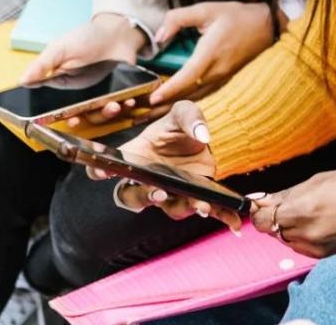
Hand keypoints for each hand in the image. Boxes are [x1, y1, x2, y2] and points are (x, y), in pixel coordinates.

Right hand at [20, 14, 147, 124]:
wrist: (117, 31)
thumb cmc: (86, 37)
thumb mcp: (60, 49)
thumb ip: (42, 65)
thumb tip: (22, 81)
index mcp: (62, 84)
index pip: (57, 108)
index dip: (61, 117)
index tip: (68, 119)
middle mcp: (79, 93)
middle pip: (81, 115)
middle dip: (86, 119)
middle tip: (88, 116)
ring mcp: (99, 94)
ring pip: (100, 113)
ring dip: (107, 113)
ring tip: (115, 105)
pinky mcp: (117, 93)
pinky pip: (119, 106)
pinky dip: (125, 105)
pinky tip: (128, 101)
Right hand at [96, 101, 243, 230]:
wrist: (202, 139)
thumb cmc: (180, 127)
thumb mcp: (183, 112)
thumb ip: (190, 117)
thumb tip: (202, 136)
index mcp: (135, 157)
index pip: (107, 168)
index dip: (99, 171)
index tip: (103, 170)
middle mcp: (148, 180)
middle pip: (134, 197)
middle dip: (145, 197)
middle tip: (158, 193)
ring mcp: (171, 192)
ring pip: (171, 208)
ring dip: (185, 208)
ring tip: (201, 206)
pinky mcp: (194, 197)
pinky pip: (204, 211)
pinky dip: (221, 218)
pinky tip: (236, 223)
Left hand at [148, 1, 274, 106]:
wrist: (269, 26)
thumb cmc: (237, 16)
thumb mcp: (206, 9)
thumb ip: (178, 19)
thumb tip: (159, 36)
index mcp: (211, 52)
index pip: (187, 77)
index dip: (170, 89)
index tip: (153, 98)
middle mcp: (218, 70)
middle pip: (188, 93)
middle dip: (166, 103)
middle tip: (143, 109)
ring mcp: (223, 77)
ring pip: (196, 96)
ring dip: (175, 105)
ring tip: (153, 112)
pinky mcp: (226, 80)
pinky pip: (204, 93)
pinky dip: (187, 100)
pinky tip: (174, 103)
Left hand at [250, 168, 335, 257]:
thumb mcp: (321, 180)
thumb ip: (289, 193)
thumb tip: (265, 200)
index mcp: (303, 210)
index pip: (262, 220)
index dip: (260, 210)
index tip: (264, 203)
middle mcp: (308, 234)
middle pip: (274, 230)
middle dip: (278, 217)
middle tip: (293, 202)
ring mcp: (319, 249)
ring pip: (289, 240)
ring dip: (291, 227)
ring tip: (313, 210)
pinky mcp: (329, 256)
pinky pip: (305, 247)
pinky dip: (306, 236)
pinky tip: (323, 221)